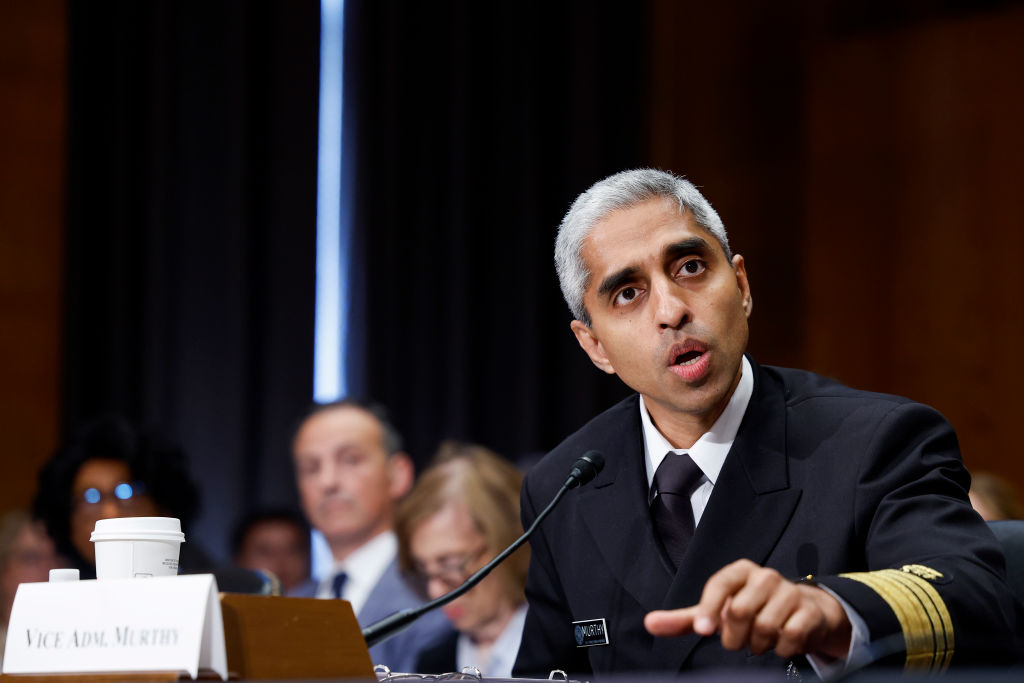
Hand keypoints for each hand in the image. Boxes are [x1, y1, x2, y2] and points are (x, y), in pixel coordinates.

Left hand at [644, 559, 851, 658]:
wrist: (803, 613)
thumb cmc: (751, 610)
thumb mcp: (717, 612)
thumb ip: (685, 620)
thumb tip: (649, 623)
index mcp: (740, 571)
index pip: (719, 584)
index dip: (710, 608)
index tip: (703, 630)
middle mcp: (765, 576)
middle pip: (741, 611)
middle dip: (735, 637)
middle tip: (738, 640)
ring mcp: (790, 591)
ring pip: (765, 627)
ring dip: (758, 645)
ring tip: (759, 640)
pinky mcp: (809, 611)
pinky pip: (790, 636)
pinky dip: (781, 649)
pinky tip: (780, 644)